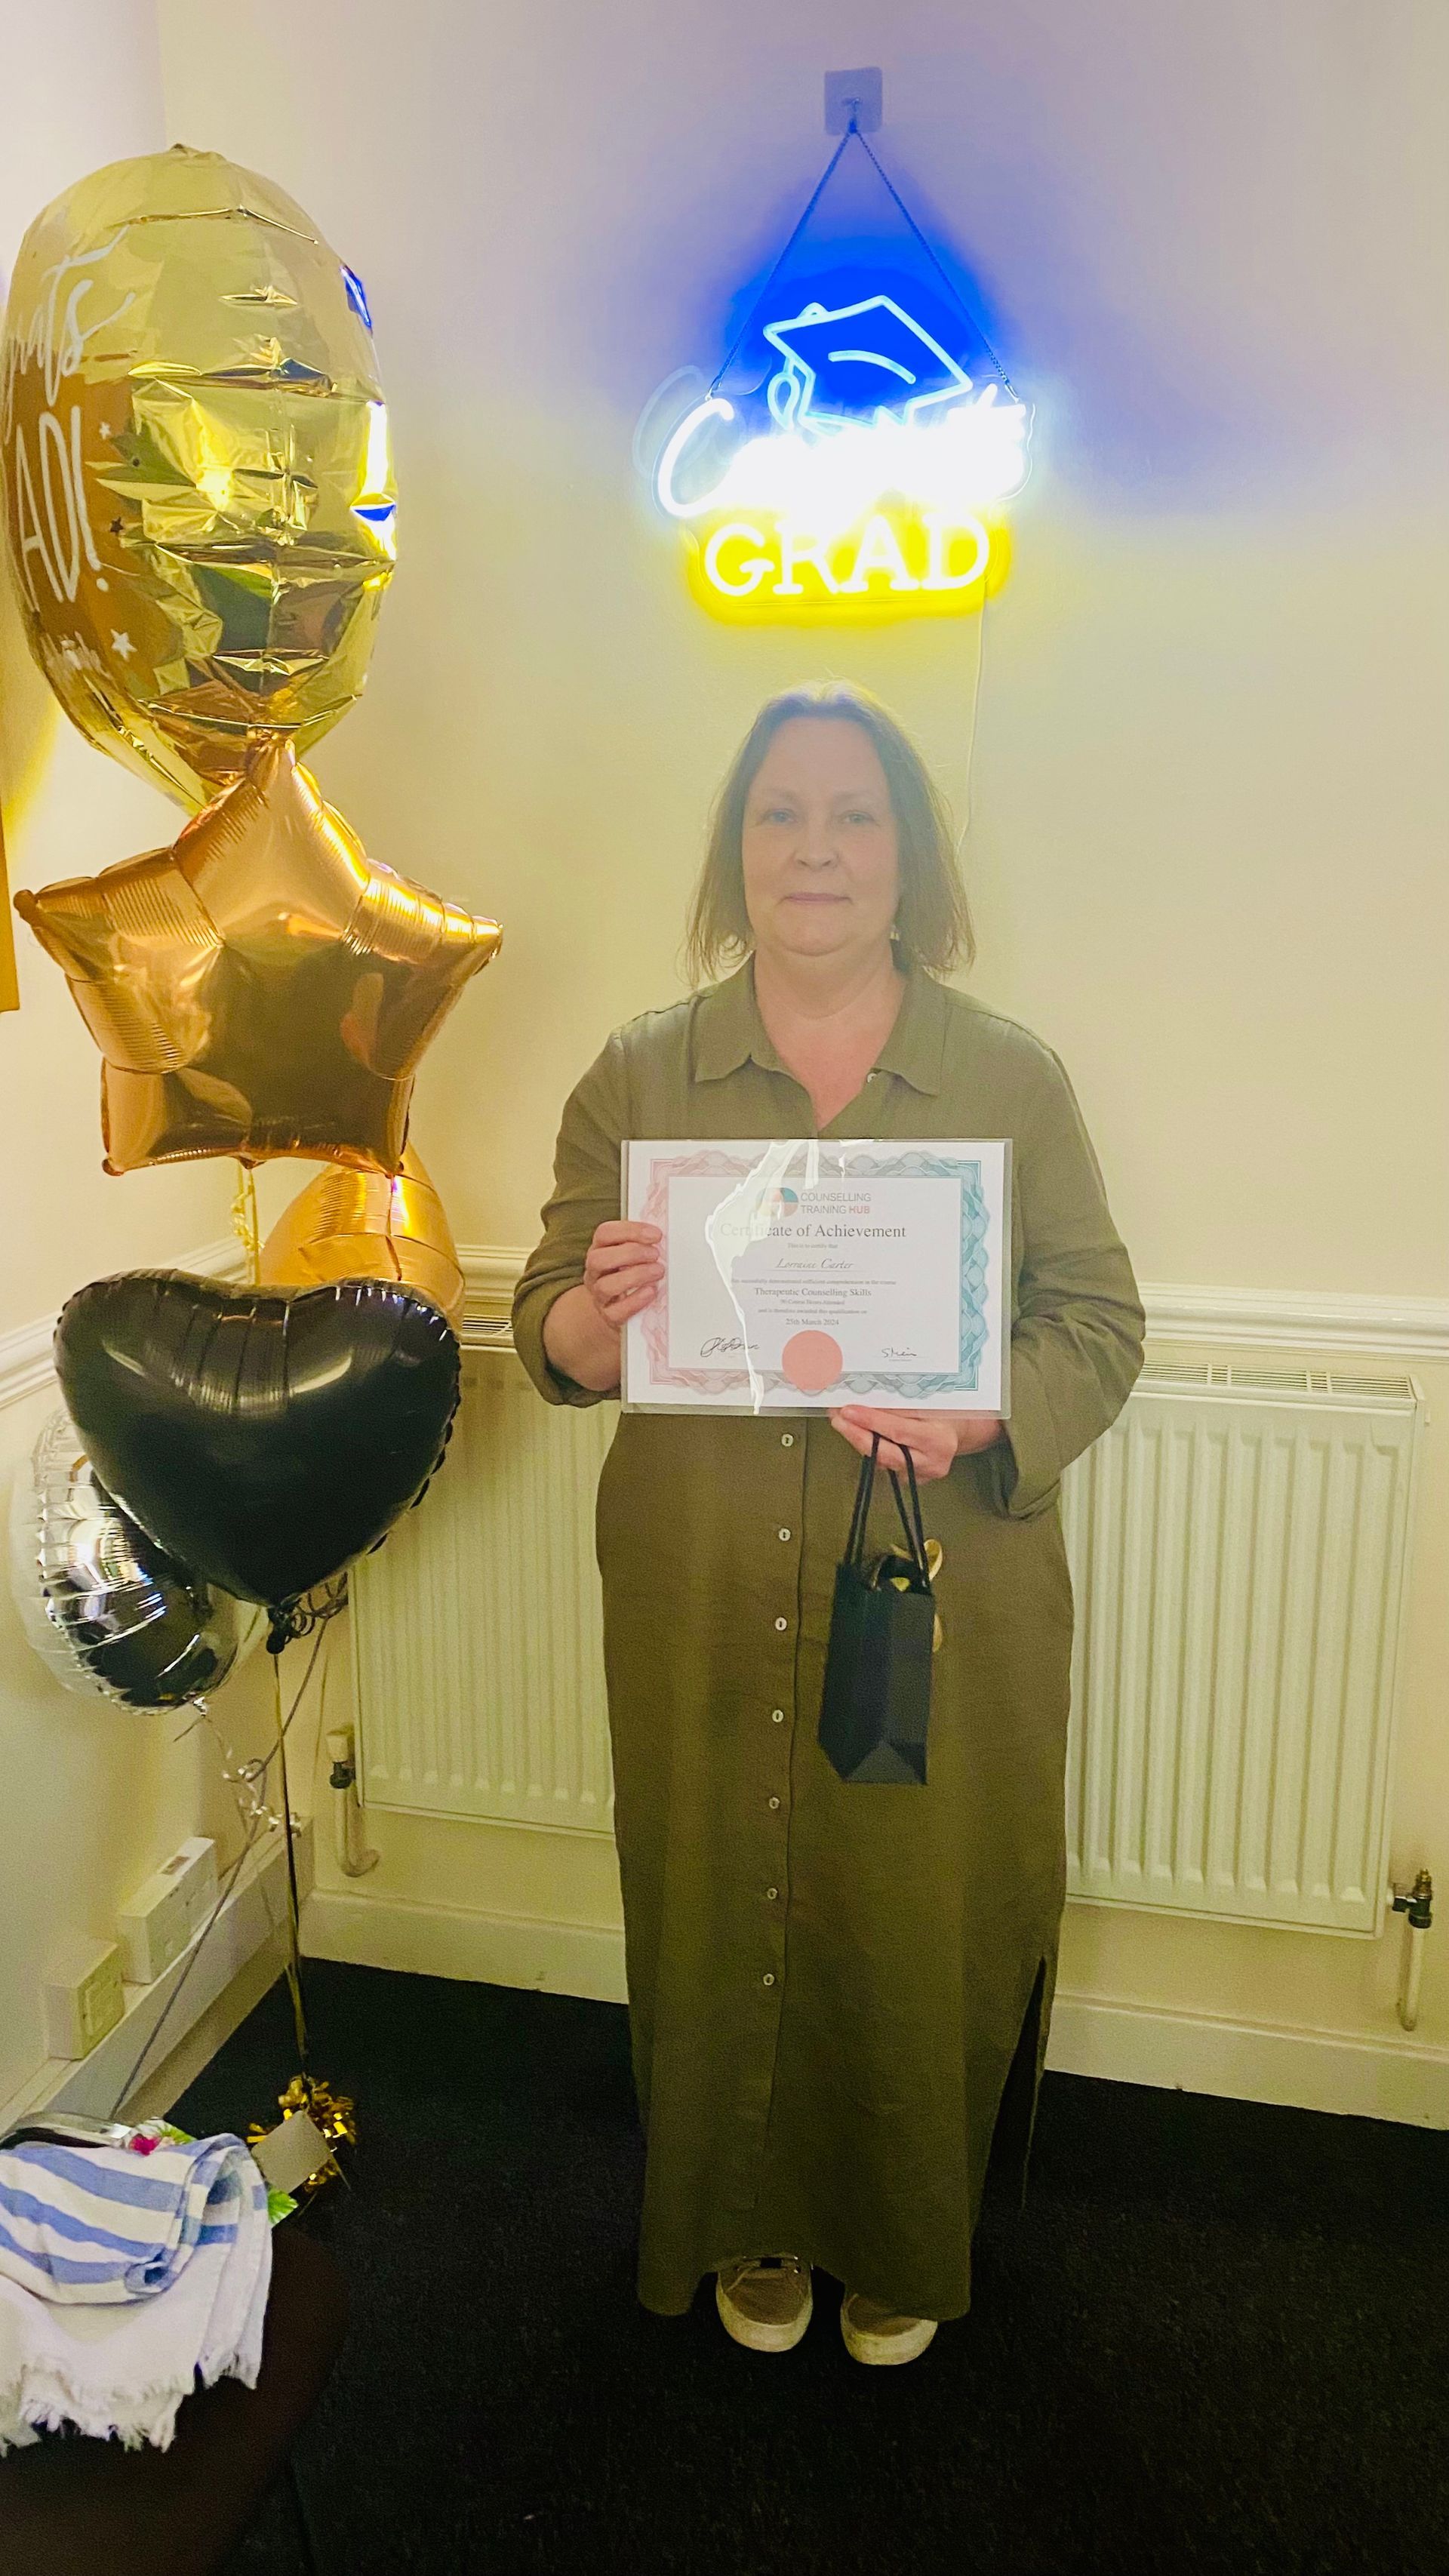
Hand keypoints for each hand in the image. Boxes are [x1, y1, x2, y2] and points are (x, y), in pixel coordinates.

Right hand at [582, 1219, 663, 1330]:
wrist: (617, 1306)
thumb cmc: (630, 1273)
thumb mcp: (632, 1255)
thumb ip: (643, 1244)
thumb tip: (663, 1238)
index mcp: (599, 1249)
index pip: (604, 1234)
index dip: (630, 1231)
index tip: (656, 1235)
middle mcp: (594, 1272)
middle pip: (599, 1259)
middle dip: (631, 1254)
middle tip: (656, 1254)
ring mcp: (598, 1295)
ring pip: (605, 1286)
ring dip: (635, 1276)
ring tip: (658, 1271)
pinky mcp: (608, 1316)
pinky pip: (616, 1312)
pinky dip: (635, 1301)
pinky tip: (651, 1291)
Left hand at [829, 1405, 1002, 1484]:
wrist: (959, 1432)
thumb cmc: (946, 1412)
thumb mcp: (929, 1403)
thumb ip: (901, 1406)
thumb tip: (867, 1398)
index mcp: (939, 1441)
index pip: (898, 1431)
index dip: (871, 1420)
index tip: (848, 1410)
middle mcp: (932, 1463)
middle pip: (886, 1453)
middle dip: (856, 1435)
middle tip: (837, 1418)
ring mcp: (921, 1476)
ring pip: (882, 1460)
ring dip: (858, 1440)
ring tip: (841, 1421)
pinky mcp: (912, 1481)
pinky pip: (885, 1464)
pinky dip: (869, 1448)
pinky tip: (855, 1433)